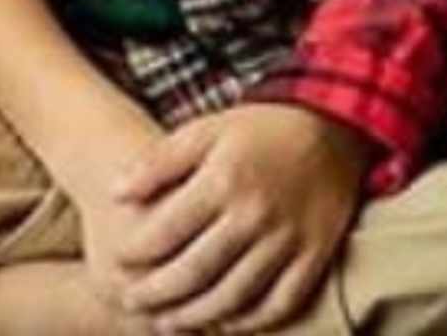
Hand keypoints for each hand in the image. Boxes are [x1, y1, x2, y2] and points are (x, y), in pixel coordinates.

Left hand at [90, 102, 370, 333]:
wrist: (331, 129)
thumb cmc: (257, 131)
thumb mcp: (205, 131)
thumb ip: (158, 162)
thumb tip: (115, 193)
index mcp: (224, 180)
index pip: (168, 230)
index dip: (137, 251)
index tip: (118, 259)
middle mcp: (256, 214)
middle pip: (196, 271)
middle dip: (157, 293)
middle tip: (132, 301)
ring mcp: (288, 240)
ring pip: (234, 296)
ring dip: (196, 315)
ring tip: (167, 321)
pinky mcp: (315, 257)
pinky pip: (280, 303)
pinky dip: (250, 321)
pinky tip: (224, 322)